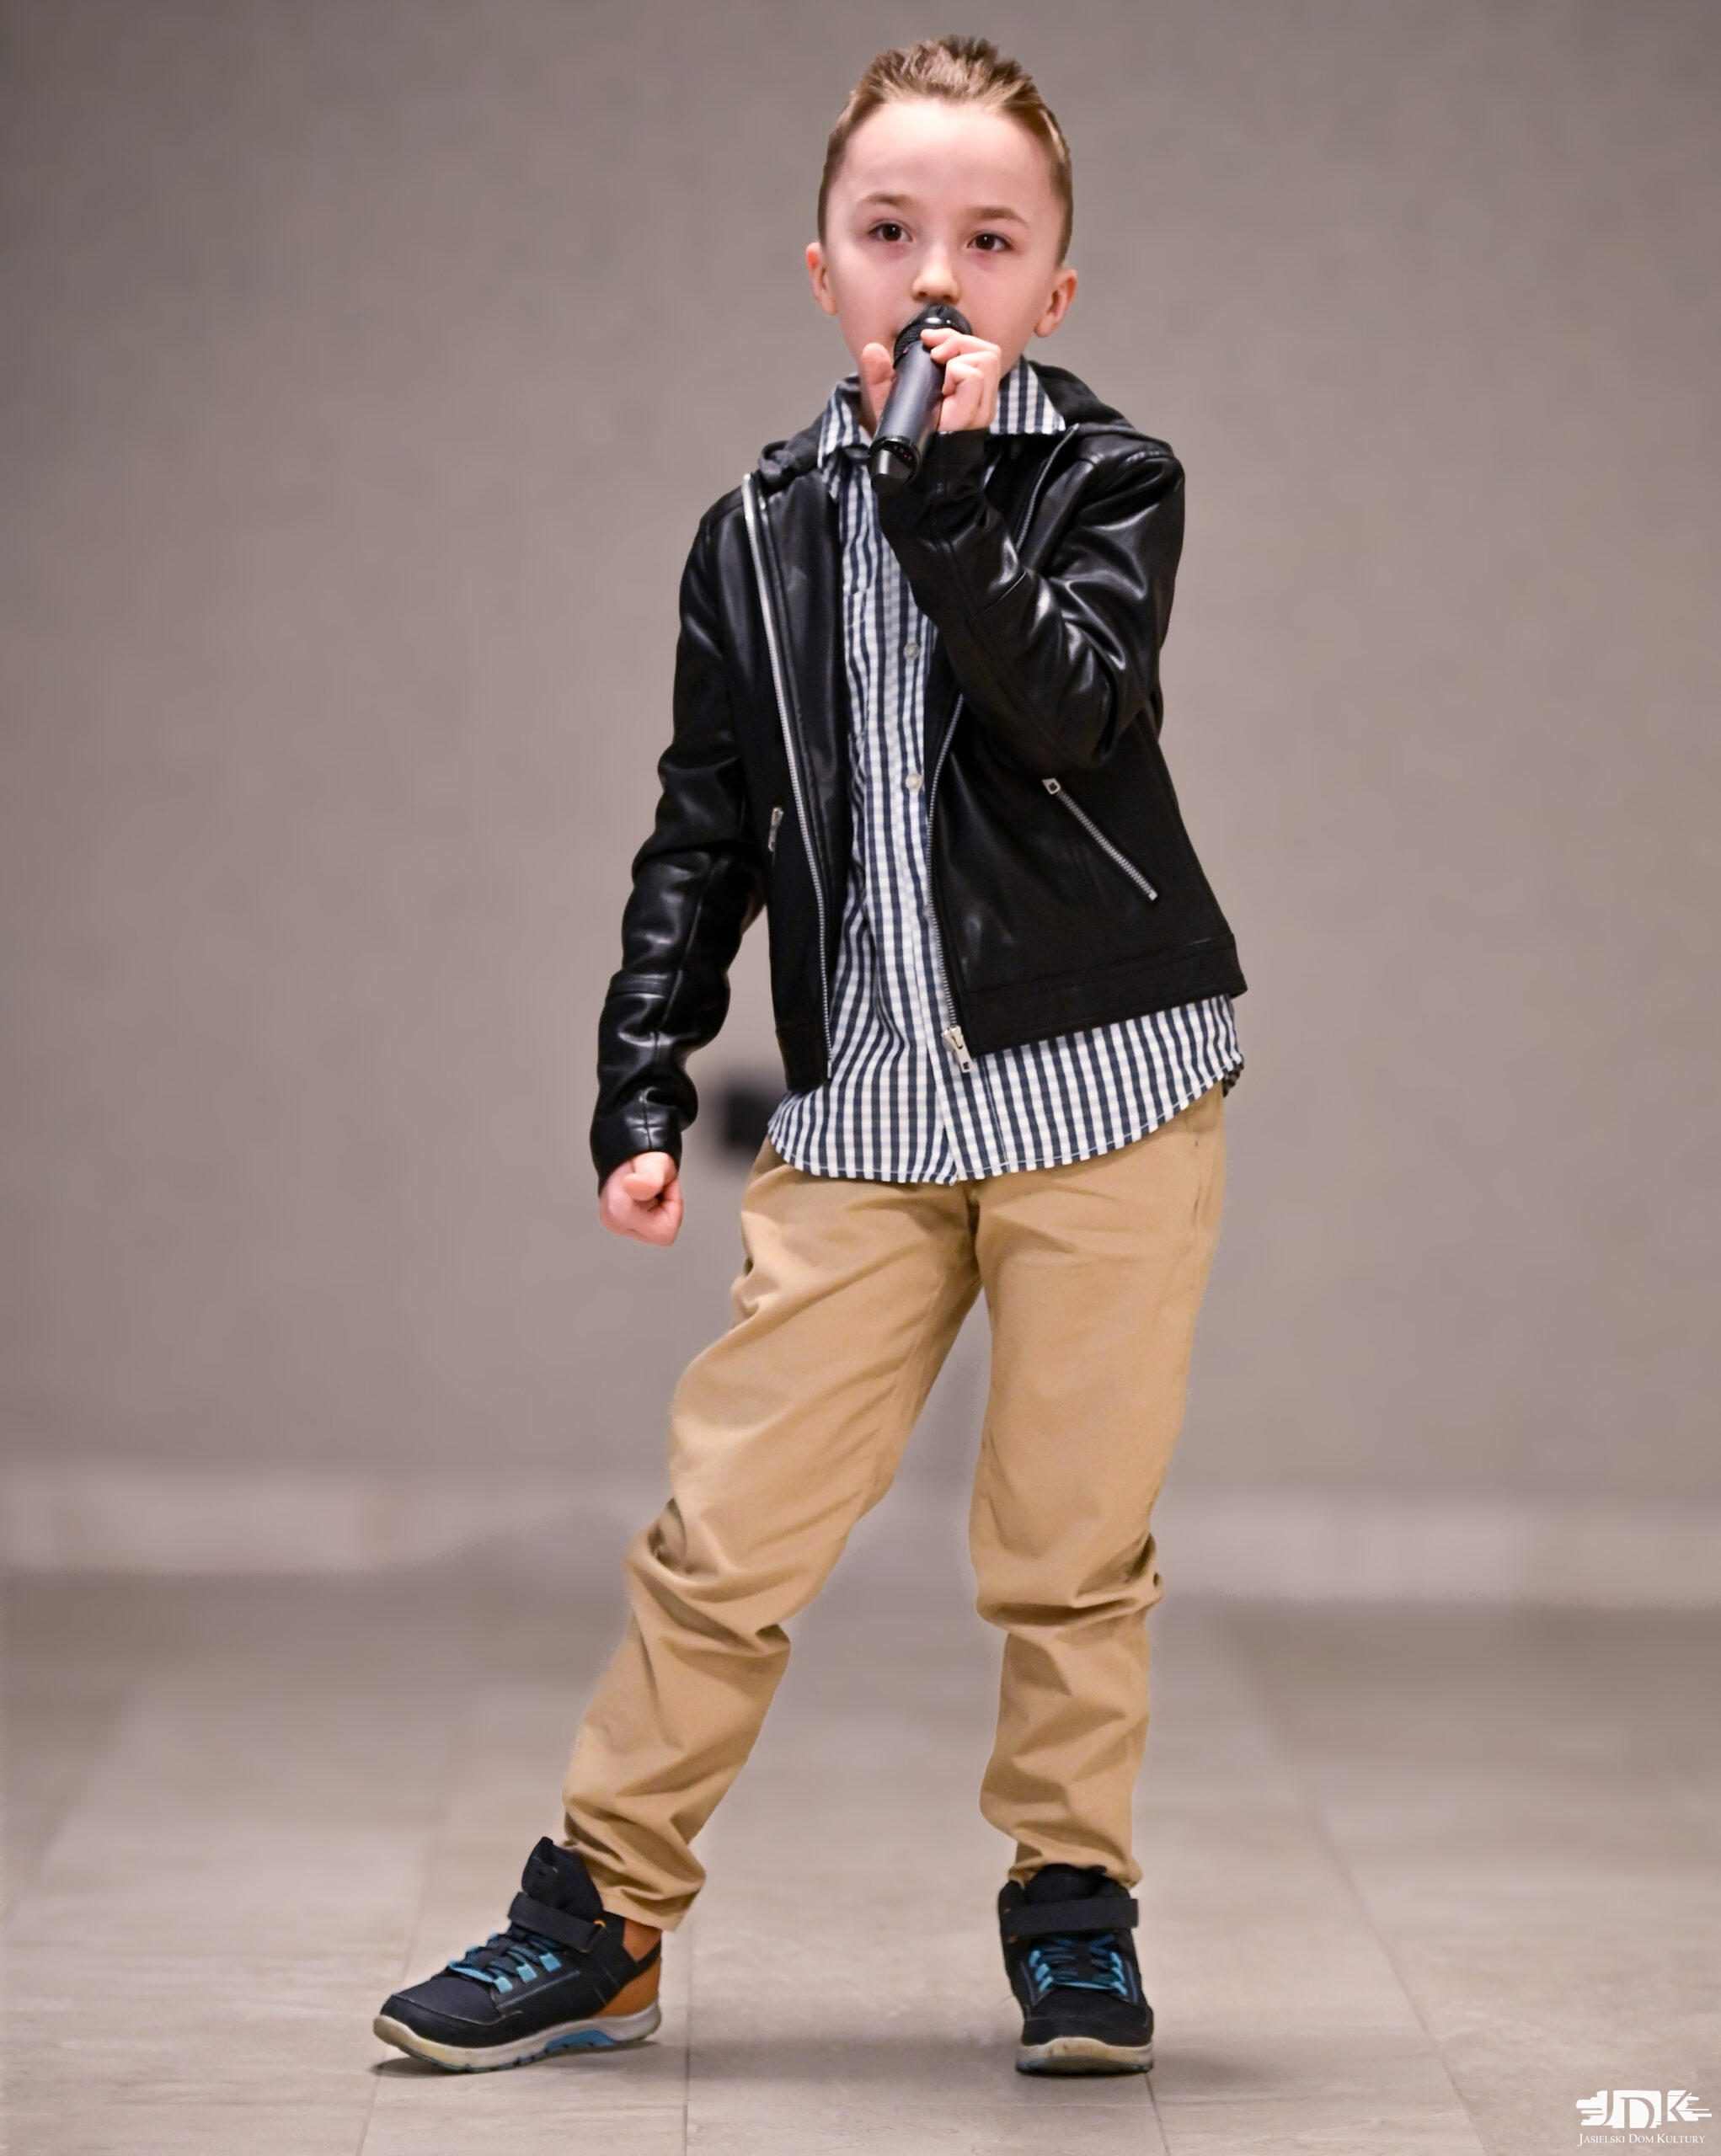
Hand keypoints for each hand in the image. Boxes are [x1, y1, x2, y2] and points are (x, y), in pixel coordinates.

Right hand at [599, 1151, 682, 1245]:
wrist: (626, 1147)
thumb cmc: (640, 1154)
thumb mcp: (655, 1161)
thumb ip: (650, 1177)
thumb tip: (635, 1187)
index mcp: (618, 1214)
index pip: (666, 1231)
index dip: (672, 1206)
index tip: (662, 1186)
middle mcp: (614, 1222)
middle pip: (661, 1231)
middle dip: (666, 1206)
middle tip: (657, 1187)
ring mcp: (616, 1222)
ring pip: (656, 1227)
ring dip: (661, 1206)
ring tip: (651, 1188)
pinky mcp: (619, 1220)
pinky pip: (651, 1222)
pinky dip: (655, 1207)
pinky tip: (647, 1194)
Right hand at [858, 328, 1004, 437]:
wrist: (926, 469)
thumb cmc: (910, 442)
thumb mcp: (888, 413)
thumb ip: (879, 381)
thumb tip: (873, 350)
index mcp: (961, 417)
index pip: (973, 376)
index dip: (953, 364)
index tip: (932, 363)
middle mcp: (980, 410)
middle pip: (988, 357)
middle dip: (960, 345)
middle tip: (935, 352)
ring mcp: (986, 403)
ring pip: (991, 357)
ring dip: (966, 347)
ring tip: (942, 354)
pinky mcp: (987, 396)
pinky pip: (987, 363)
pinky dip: (968, 353)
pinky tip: (949, 360)